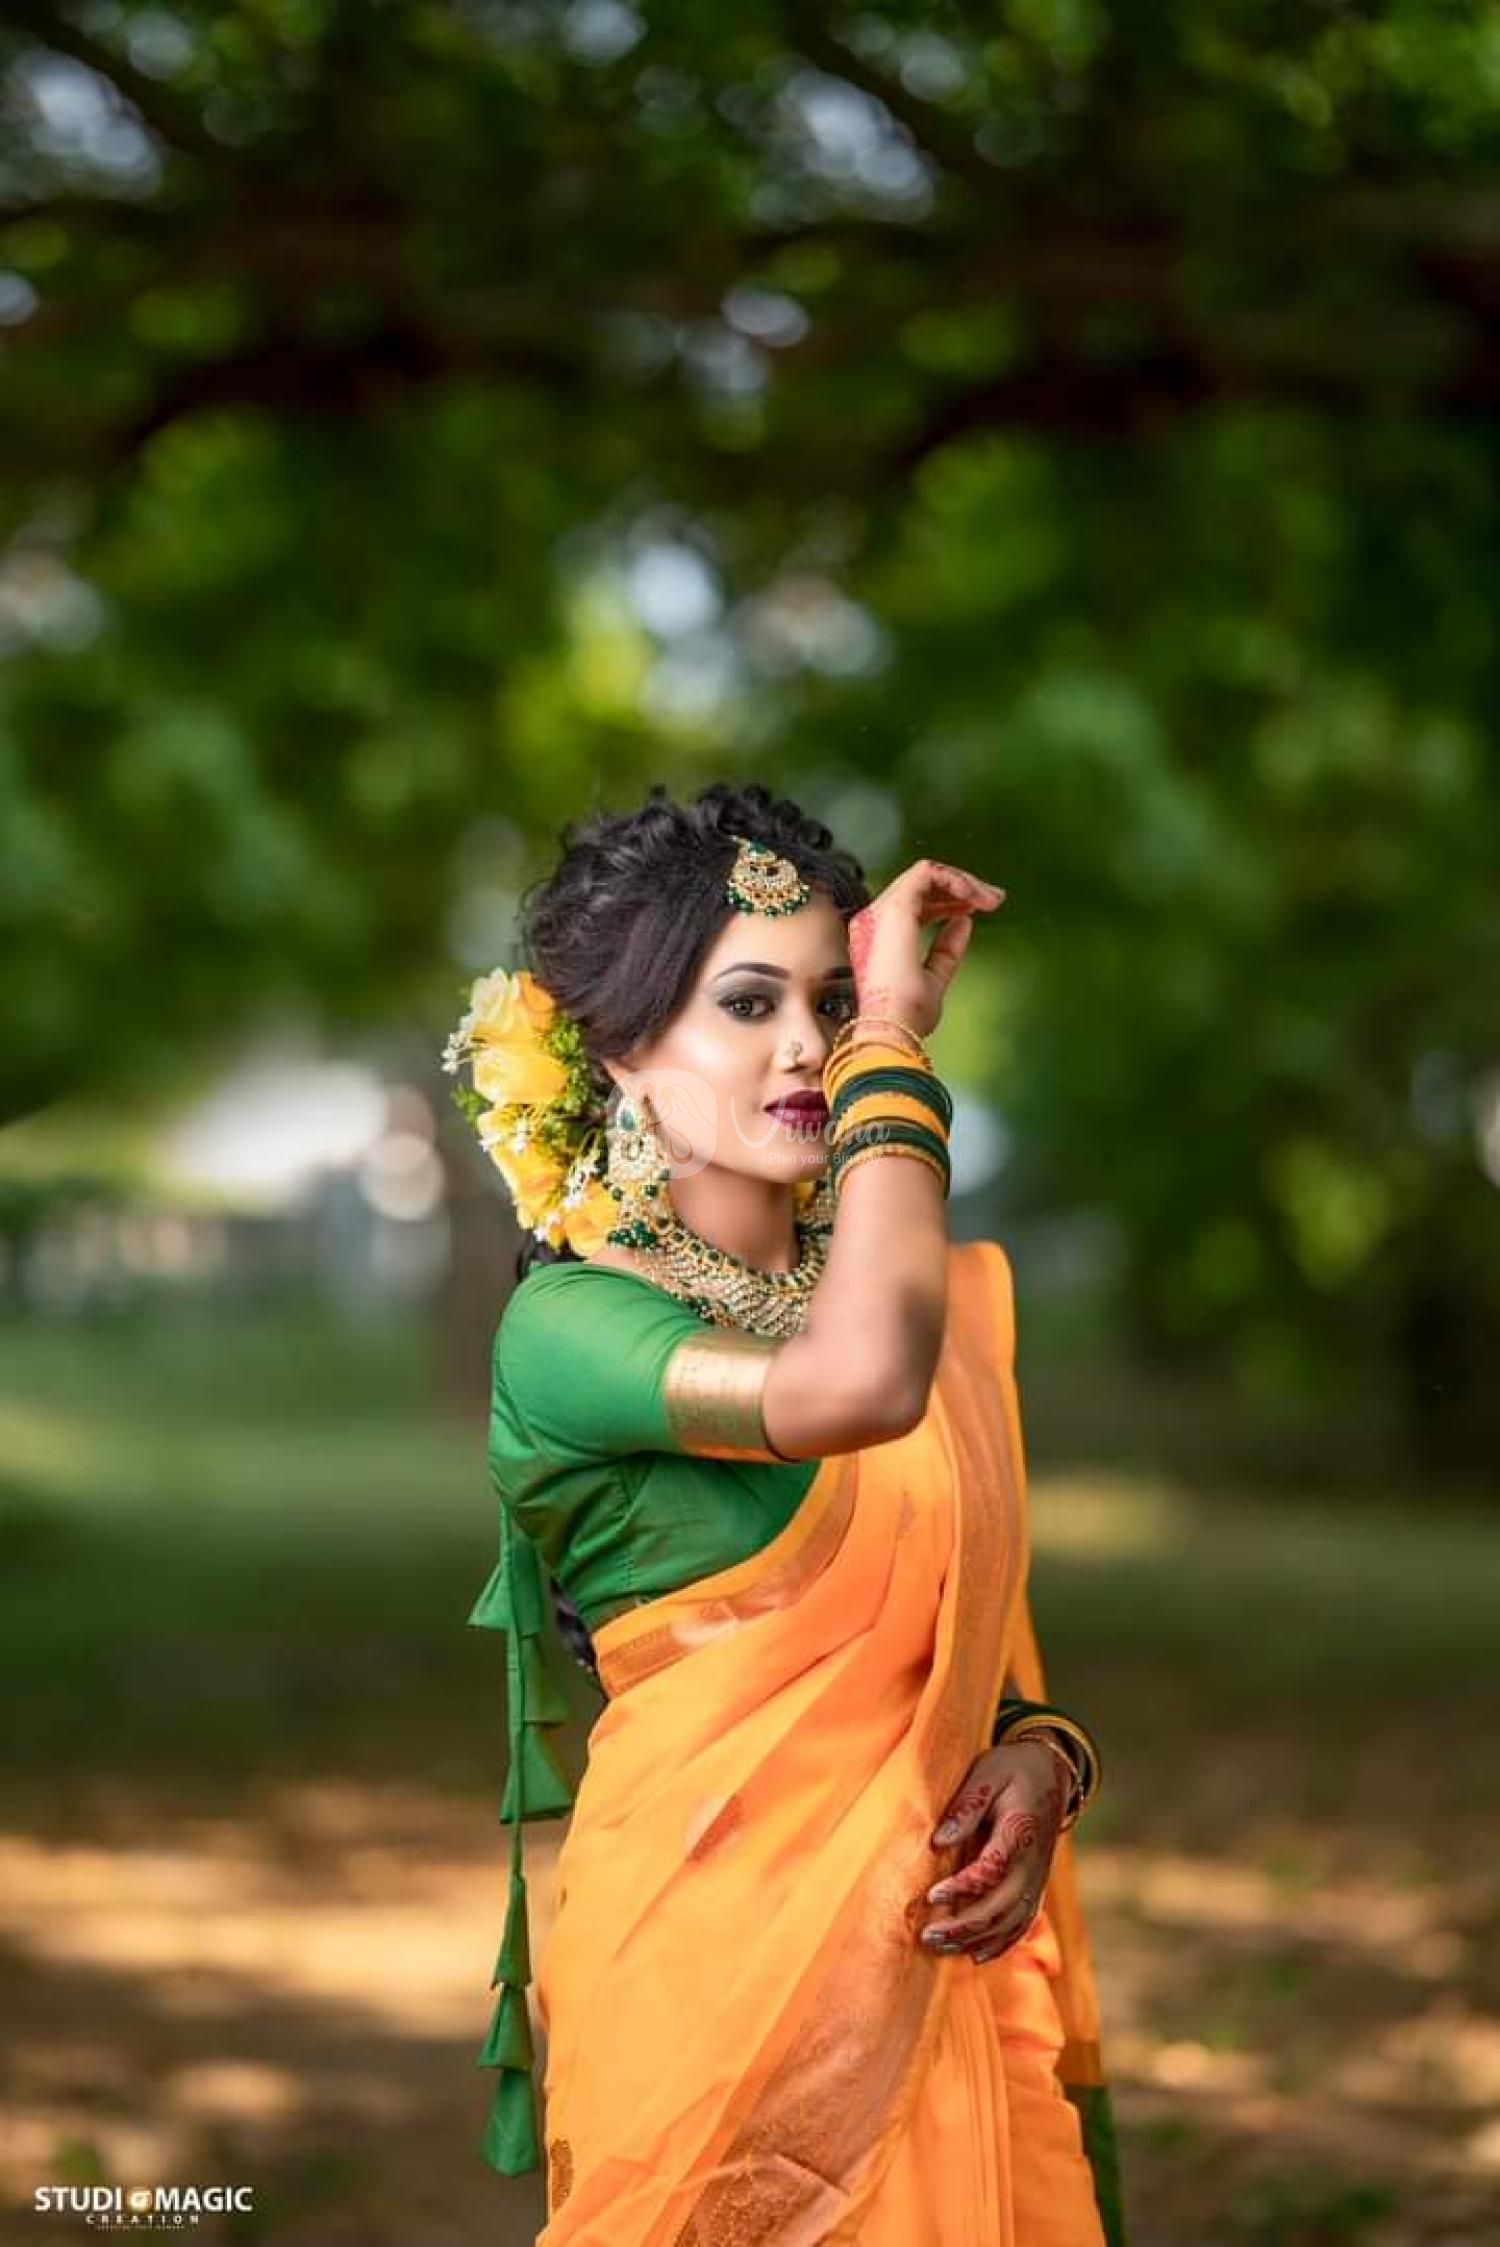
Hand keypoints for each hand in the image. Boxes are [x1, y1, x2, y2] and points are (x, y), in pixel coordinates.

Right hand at [846, 859, 1004, 1041]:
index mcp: (880, 940)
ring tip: (988, 897)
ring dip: (961, 882)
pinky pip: (925, 873)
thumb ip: (946, 951)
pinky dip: (953, 879)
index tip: (975, 909)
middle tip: (992, 898)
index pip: (914, 905)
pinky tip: (972, 894)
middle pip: (920, 887)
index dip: (947, 902)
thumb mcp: (934, 981)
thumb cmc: (904, 1018)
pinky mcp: (895, 909)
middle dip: (960, 887)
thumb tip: (962, 923)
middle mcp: (875, 923)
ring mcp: (882, 914)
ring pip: (925, 875)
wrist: (892, 1029)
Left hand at [918, 1739, 1071, 1963]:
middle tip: (928, 1936)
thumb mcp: (986, 1774)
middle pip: (1001, 1906)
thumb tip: (938, 1842)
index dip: (963, 1887)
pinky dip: (1001, 1943)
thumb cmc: (1012, 1770)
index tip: (932, 1895)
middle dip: (964, 1926)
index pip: (992, 1869)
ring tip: (941, 1948)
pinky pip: (1022, 1923)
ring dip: (976, 1940)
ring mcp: (1036, 1878)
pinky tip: (976, 1955)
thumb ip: (965, 1807)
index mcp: (1020, 1831)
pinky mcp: (1035, 1886)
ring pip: (1010, 1922)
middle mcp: (1032, 1863)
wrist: (1052, 1773)